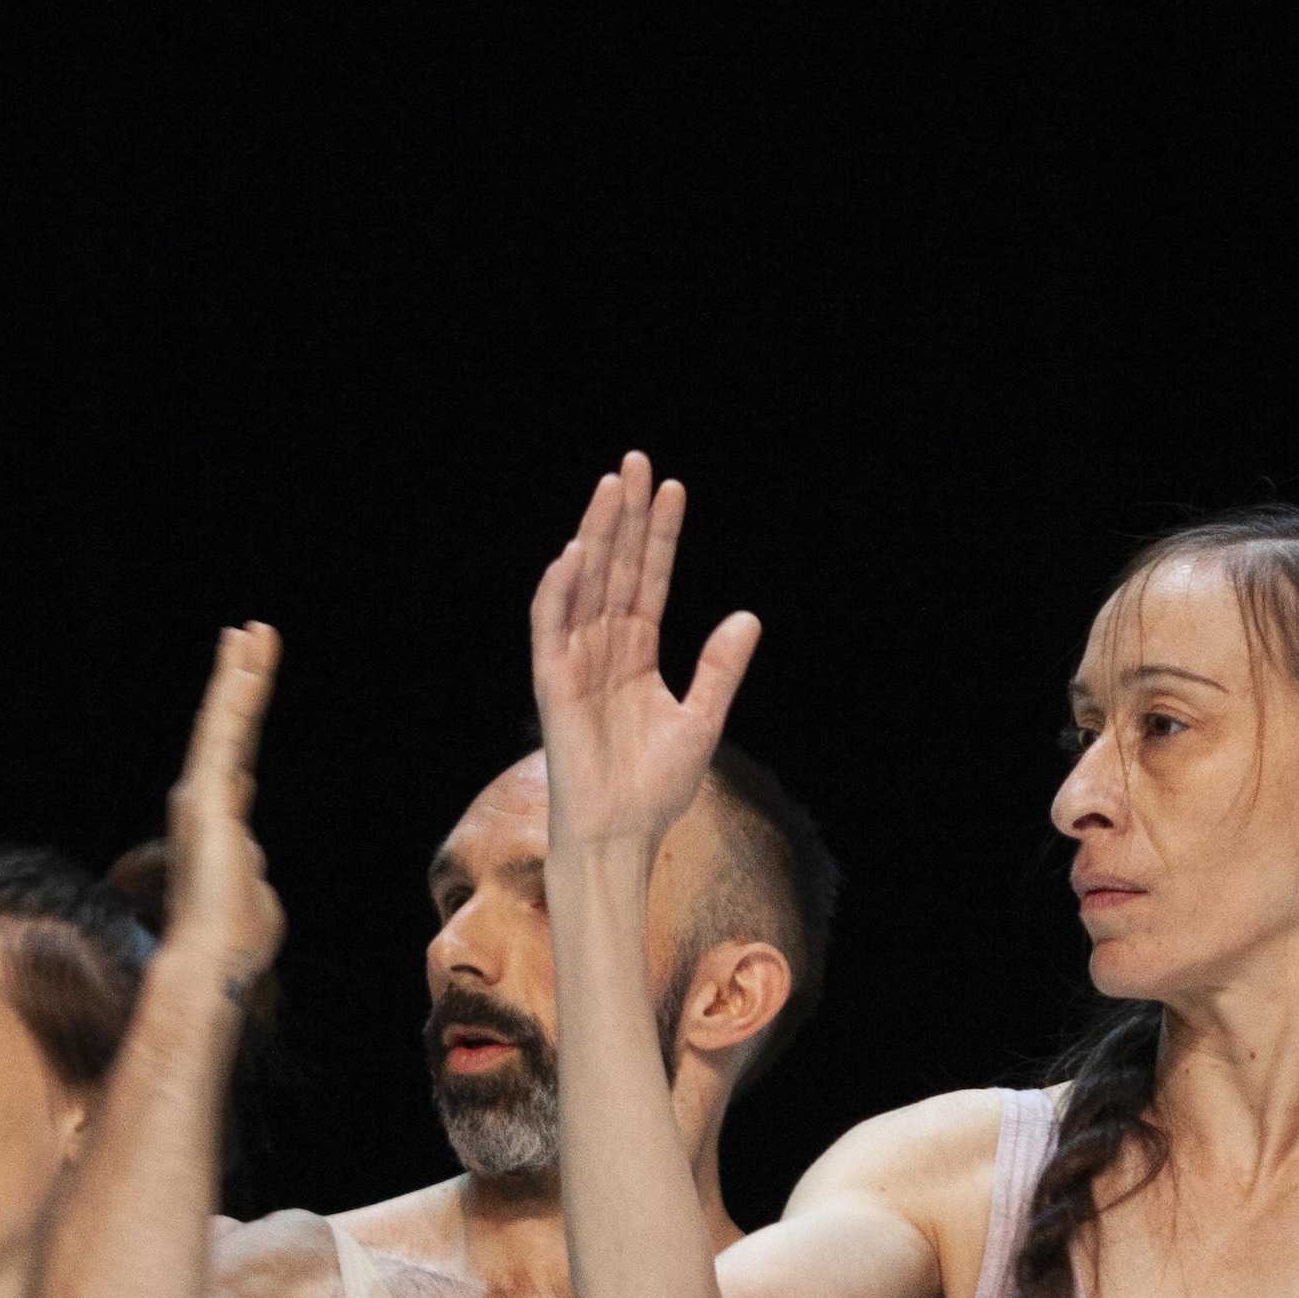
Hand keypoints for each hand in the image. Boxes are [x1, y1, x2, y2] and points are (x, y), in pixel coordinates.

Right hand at [164, 621, 286, 984]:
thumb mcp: (252, 895)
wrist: (213, 959)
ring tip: (253, 632)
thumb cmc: (234, 939)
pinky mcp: (207, 794)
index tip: (249, 684)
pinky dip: (236, 697)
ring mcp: (203, 795)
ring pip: (226, 721)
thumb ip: (249, 873)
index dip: (241, 719)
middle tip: (252, 635)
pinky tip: (247, 664)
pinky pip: (225, 734)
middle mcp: (205, 801)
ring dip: (240, 674)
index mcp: (219, 821)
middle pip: (229, 728)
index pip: (235, 756)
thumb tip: (251, 870)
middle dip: (241, 679)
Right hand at [528, 454, 761, 865]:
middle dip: (625, 516)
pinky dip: (559, 591)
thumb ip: (720, 669)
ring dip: (595, 535)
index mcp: (636, 654)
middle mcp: (603, 648)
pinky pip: (551, 628)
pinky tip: (575, 554)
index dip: (660, 535)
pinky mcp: (552, 684)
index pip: (649, 580)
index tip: (674, 489)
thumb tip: (747, 616)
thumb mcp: (702, 720)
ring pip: (584, 585)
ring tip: (611, 488)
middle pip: (616, 568)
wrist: (622, 836)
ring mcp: (575, 662)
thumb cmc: (655, 788)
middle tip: (637, 462)